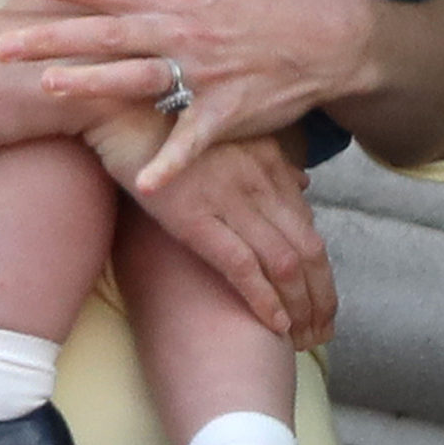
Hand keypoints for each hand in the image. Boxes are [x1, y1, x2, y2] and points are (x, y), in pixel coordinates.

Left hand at [0, 0, 366, 187]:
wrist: (323, 36)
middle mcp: (177, 29)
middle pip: (103, 32)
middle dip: (49, 36)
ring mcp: (202, 72)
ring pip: (139, 78)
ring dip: (94, 84)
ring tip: (47, 88)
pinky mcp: (227, 112)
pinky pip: (194, 140)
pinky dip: (173, 162)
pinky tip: (146, 183)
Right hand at [87, 108, 332, 346]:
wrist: (119, 106)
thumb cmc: (170, 122)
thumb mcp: (230, 135)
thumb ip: (270, 160)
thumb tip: (303, 182)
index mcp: (268, 164)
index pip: (311, 231)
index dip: (323, 275)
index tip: (323, 305)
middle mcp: (258, 183)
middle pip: (309, 253)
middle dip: (321, 299)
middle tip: (321, 332)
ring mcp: (228, 200)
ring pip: (284, 264)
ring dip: (299, 308)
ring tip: (301, 338)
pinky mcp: (195, 217)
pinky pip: (242, 266)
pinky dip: (263, 298)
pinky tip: (274, 324)